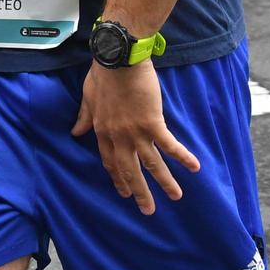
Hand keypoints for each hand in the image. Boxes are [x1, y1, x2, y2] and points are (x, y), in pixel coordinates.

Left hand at [71, 60, 199, 215]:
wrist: (118, 59)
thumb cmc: (102, 74)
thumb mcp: (88, 97)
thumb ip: (84, 117)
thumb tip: (75, 132)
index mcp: (102, 132)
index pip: (111, 162)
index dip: (119, 178)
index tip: (125, 191)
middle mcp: (118, 138)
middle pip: (130, 171)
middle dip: (140, 193)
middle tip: (148, 210)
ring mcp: (135, 133)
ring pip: (152, 164)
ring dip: (165, 182)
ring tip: (176, 197)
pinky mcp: (153, 124)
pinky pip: (169, 145)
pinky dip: (182, 157)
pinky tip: (194, 167)